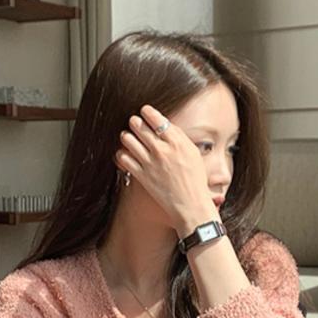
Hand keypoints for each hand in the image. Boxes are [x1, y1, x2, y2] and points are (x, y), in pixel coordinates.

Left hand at [116, 104, 215, 241]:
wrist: (191, 205)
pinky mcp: (142, 176)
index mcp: (176, 141)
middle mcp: (161, 149)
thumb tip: (165, 125)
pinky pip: (124, 158)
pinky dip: (122, 154)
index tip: (144, 112)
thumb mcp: (193, 152)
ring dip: (126, 136)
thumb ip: (178, 137)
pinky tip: (125, 154)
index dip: (147, 112)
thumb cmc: (195, 180)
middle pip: (138, 125)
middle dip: (135, 122)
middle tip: (135, 124)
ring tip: (129, 138)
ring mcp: (150, 162)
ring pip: (128, 139)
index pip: (155, 118)